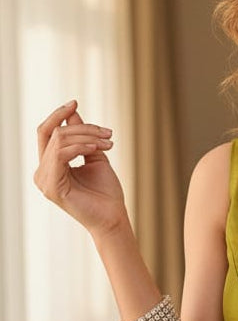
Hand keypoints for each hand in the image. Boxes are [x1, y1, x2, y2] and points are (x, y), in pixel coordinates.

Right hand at [34, 100, 127, 237]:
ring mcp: (44, 181)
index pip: (45, 132)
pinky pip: (61, 154)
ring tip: (108, 143)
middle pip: (54, 133)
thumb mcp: (94, 155)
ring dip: (87, 137)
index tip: (75, 102)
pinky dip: (81, 147)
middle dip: (83, 127)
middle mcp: (42, 172)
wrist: (113, 217)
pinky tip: (97, 148)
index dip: (57, 114)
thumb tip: (72, 113)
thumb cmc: (106, 192)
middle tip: (108, 133)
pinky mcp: (52, 188)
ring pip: (59, 140)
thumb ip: (82, 136)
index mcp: (49, 165)